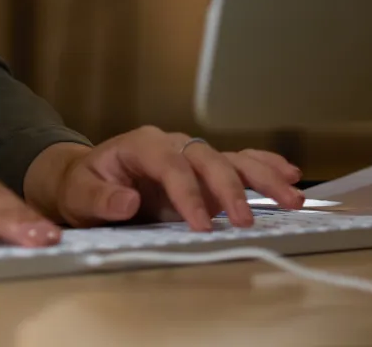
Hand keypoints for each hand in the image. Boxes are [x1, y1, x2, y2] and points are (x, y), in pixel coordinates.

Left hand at [24, 126, 303, 230]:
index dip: (187, 194)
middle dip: (229, 189)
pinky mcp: (203, 171)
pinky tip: (288, 174)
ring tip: (291, 196)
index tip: (201, 225)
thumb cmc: (83, 186)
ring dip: (262, 177)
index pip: (170, 165)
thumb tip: (127, 201)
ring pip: (230, 160)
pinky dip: (263, 167)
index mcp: (141, 145)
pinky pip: (237, 164)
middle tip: (245, 221)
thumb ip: (101, 198)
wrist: (85, 180)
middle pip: (206, 159)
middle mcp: (171, 144)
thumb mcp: (80, 194)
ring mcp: (190, 156)